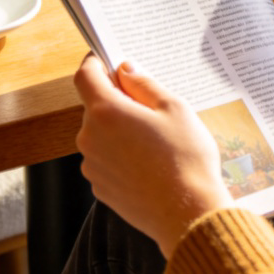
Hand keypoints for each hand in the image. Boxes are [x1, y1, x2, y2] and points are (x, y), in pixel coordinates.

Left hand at [74, 55, 233, 256]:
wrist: (187, 214)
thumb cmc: (185, 158)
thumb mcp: (174, 108)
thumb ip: (144, 85)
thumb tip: (125, 70)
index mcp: (106, 112)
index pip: (85, 76)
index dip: (95, 63)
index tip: (107, 59)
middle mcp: (90, 138)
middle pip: (96, 107)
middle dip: (119, 101)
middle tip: (152, 108)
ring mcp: (92, 166)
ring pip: (102, 135)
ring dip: (121, 130)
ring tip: (157, 142)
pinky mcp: (100, 188)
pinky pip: (107, 160)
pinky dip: (122, 155)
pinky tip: (151, 163)